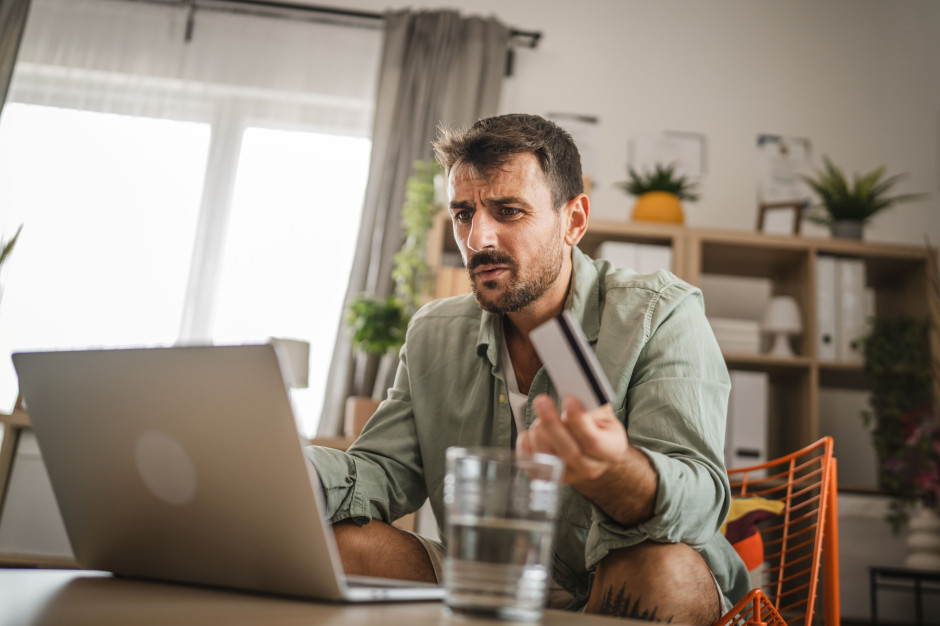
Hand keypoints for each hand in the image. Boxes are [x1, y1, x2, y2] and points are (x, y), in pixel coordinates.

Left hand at [518, 394, 656, 525]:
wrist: (593, 450)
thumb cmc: (598, 426)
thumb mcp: (604, 413)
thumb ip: (593, 406)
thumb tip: (575, 395)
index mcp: (611, 451)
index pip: (593, 441)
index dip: (579, 421)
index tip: (569, 400)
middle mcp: (592, 468)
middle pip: (568, 451)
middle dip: (552, 424)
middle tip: (542, 401)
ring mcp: (570, 475)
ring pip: (548, 457)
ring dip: (539, 431)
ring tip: (541, 413)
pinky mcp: (550, 477)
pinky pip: (532, 464)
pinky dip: (526, 446)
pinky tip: (530, 432)